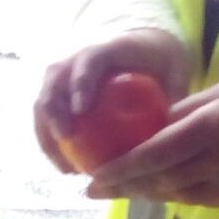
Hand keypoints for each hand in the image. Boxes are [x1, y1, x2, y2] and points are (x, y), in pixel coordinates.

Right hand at [34, 29, 189, 173]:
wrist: (140, 49)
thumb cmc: (158, 61)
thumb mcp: (175, 70)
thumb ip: (176, 92)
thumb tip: (175, 127)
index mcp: (105, 48)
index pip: (87, 61)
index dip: (80, 83)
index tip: (81, 110)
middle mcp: (76, 59)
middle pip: (53, 82)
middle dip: (54, 111)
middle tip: (67, 139)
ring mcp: (63, 77)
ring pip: (42, 103)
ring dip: (47, 136)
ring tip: (65, 167)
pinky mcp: (58, 95)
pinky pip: (47, 119)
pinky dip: (52, 144)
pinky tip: (67, 170)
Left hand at [82, 74, 218, 208]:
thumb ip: (185, 111)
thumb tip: (147, 126)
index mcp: (213, 127)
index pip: (154, 153)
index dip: (120, 168)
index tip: (93, 176)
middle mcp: (218, 160)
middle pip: (158, 180)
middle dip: (123, 187)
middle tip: (94, 189)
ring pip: (174, 195)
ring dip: (144, 193)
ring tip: (118, 190)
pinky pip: (195, 200)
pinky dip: (171, 196)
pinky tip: (154, 191)